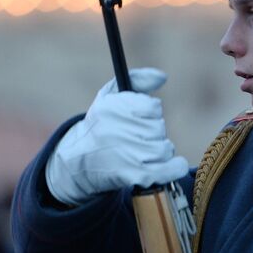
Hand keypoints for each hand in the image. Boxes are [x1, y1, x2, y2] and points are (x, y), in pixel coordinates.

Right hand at [46, 69, 189, 205]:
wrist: (77, 163)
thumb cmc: (101, 125)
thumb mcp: (110, 95)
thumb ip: (138, 79)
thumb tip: (162, 76)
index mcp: (112, 109)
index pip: (153, 107)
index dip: (150, 113)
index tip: (141, 118)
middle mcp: (117, 131)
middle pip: (159, 128)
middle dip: (154, 133)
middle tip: (140, 138)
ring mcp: (126, 154)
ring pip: (164, 148)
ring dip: (161, 151)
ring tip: (146, 152)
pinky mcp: (132, 175)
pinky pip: (165, 170)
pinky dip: (174, 168)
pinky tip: (174, 165)